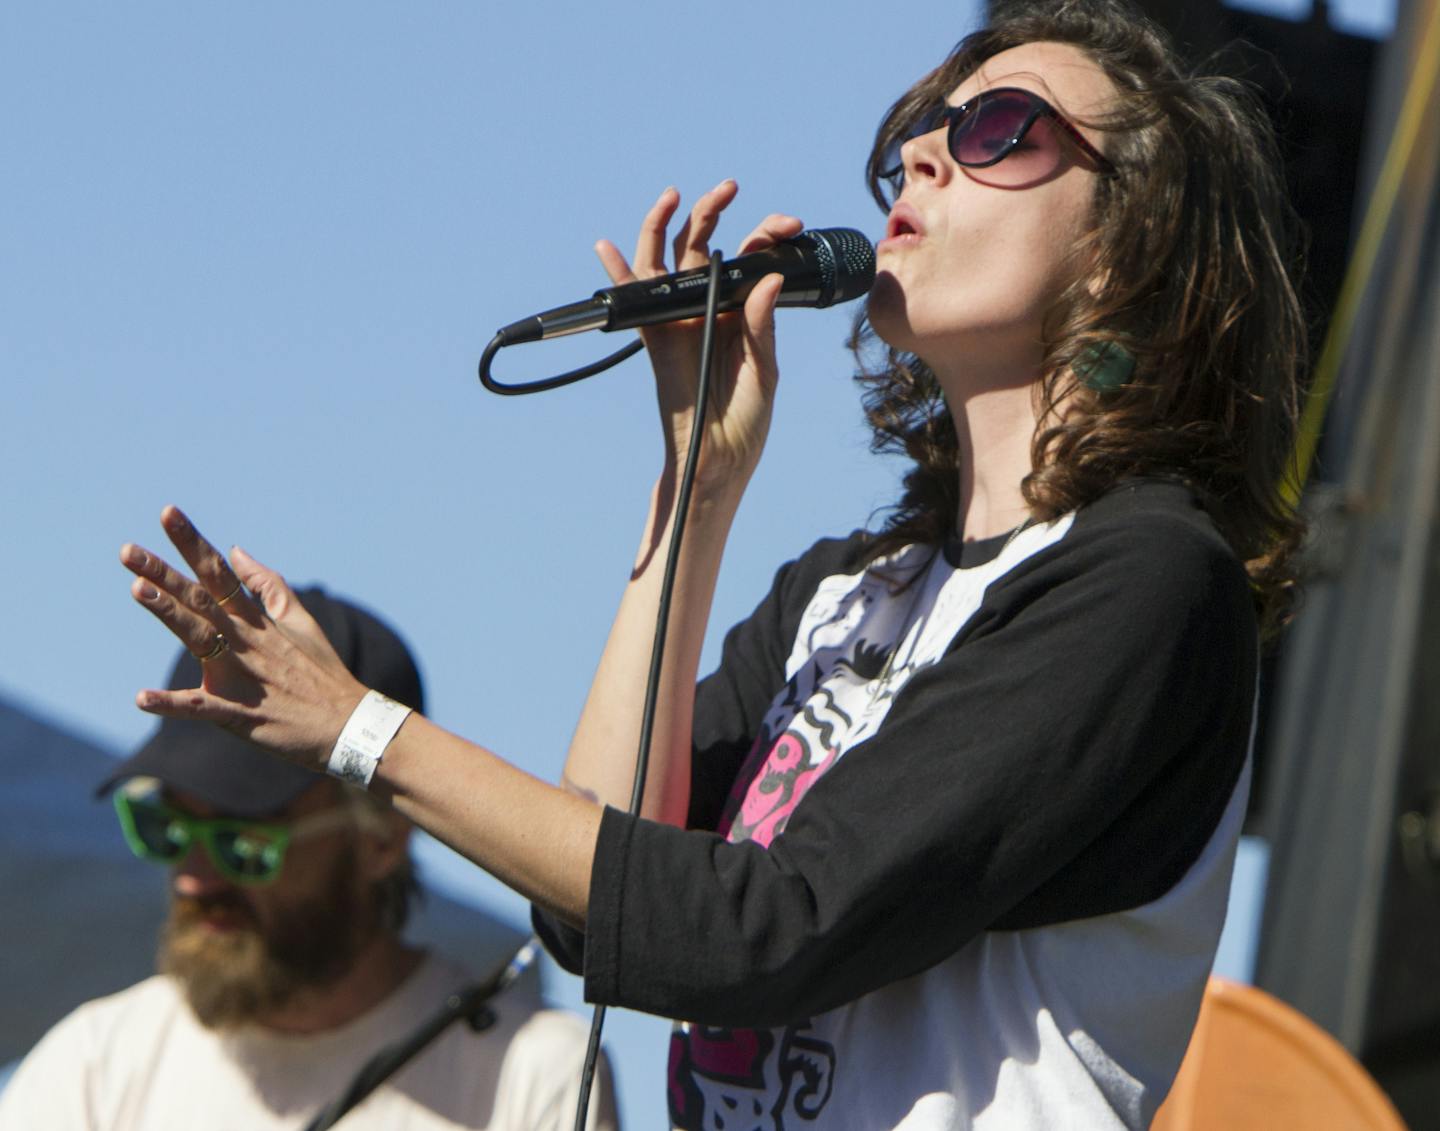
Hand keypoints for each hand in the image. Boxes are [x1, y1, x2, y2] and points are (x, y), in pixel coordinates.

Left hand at [120, 505, 366, 768]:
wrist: (345, 722)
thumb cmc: (321, 671)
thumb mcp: (300, 620)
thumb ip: (267, 585)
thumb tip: (235, 551)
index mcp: (257, 620)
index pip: (219, 573)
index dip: (192, 543)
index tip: (168, 513)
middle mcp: (245, 640)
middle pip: (198, 600)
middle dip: (163, 574)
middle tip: (128, 551)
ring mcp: (240, 675)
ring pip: (198, 638)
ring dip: (169, 614)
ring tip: (137, 590)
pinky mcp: (236, 712)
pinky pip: (199, 708)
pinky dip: (171, 704)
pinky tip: (141, 699)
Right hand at [597, 181, 802, 492]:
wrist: (717, 459)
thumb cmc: (747, 419)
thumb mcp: (765, 371)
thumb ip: (762, 327)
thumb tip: (767, 279)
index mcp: (745, 310)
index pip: (753, 257)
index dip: (768, 234)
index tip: (787, 225)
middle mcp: (711, 306)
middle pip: (705, 246)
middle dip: (714, 211)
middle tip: (729, 188)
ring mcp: (680, 319)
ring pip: (667, 261)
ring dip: (665, 224)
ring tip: (673, 196)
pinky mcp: (655, 338)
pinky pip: (634, 301)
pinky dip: (617, 274)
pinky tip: (608, 248)